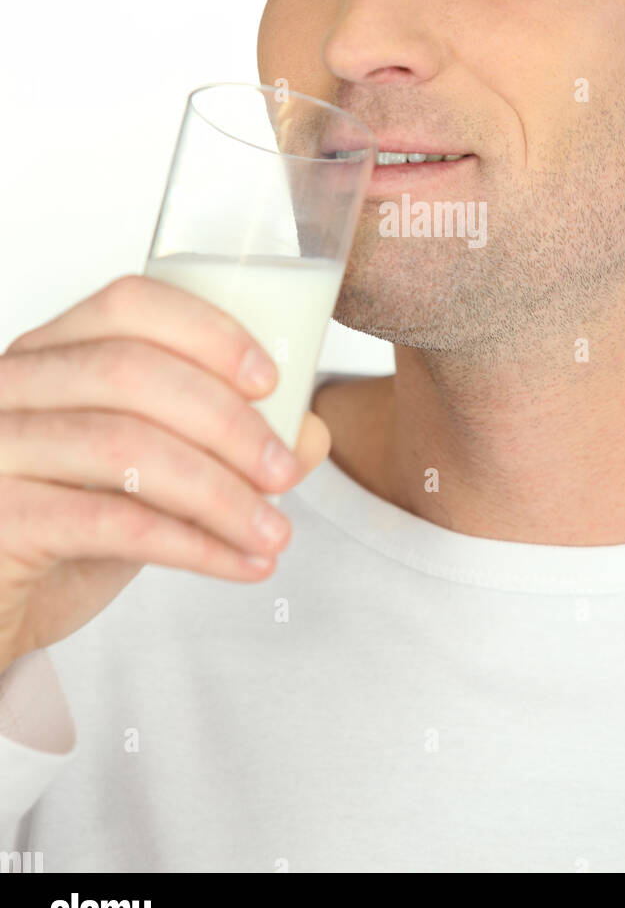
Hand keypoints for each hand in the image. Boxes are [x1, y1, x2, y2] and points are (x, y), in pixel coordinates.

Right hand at [0, 274, 329, 672]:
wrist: (0, 604)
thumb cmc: (71, 522)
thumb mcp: (152, 472)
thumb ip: (224, 442)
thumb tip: (310, 431)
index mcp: (54, 351)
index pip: (130, 304)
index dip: (208, 333)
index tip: (270, 379)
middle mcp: (14, 385)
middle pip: (131, 372)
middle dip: (226, 421)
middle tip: (283, 469)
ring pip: (122, 448)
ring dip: (219, 493)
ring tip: (273, 531)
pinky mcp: (1, 518)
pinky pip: (107, 523)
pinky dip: (191, 545)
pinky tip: (238, 563)